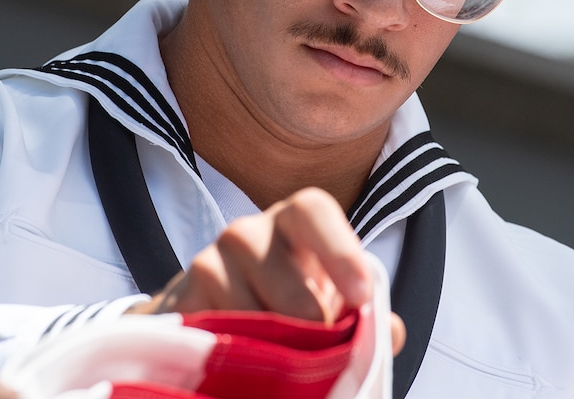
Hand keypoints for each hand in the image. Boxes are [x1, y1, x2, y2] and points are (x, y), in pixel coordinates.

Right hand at [127, 187, 404, 352]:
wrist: (215, 318)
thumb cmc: (287, 305)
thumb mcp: (330, 306)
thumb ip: (365, 317)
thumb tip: (391, 332)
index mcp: (294, 222)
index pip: (313, 210)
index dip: (339, 250)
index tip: (361, 297)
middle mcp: (247, 231)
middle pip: (283, 275)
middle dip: (305, 320)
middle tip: (312, 347)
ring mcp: (209, 261)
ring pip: (248, 310)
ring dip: (268, 343)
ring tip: (274, 355)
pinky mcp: (182, 295)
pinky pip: (214, 329)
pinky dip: (234, 353)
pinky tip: (241, 362)